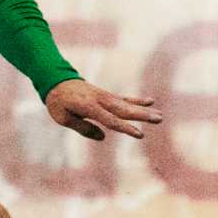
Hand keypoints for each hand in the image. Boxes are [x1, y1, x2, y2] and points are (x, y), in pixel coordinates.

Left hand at [46, 78, 161, 142]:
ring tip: (160, 116)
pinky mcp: (107, 95)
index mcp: (88, 106)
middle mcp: (100, 100)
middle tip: (159, 119)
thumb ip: (83, 127)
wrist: (56, 80)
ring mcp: (105, 96)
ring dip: (143, 110)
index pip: (110, 120)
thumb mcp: (63, 118)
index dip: (125, 128)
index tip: (139, 134)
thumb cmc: (58, 103)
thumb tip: (103, 137)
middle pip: (123, 110)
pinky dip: (136, 100)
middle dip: (141, 116)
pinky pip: (124, 99)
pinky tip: (150, 102)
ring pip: (127, 104)